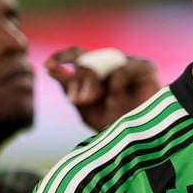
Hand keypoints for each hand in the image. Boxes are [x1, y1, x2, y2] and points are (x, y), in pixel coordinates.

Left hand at [45, 46, 160, 130]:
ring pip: (103, 61)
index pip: (77, 54)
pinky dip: (114, 84)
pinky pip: (123, 68)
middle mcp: (112, 64)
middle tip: (77, 101)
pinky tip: (114, 100)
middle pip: (87, 59)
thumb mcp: (87, 109)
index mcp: (97, 72)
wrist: (144, 138)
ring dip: (92, 82)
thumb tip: (50, 70)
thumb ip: (70, 89)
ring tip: (89, 101)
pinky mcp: (145, 67)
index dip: (61, 56)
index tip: (48, 66)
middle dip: (78, 80)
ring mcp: (128, 64)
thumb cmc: (116, 124)